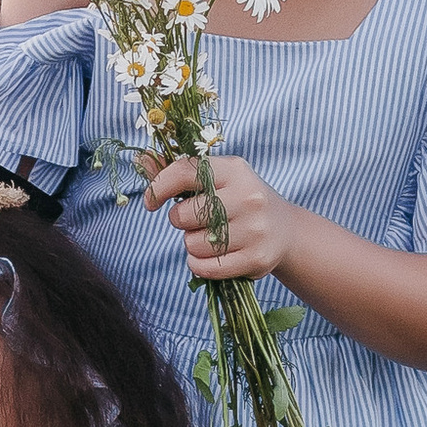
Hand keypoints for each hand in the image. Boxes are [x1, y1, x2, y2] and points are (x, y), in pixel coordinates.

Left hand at [144, 151, 307, 281]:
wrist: (285, 230)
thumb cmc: (239, 200)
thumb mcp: (217, 179)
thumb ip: (178, 172)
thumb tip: (140, 158)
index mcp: (234, 170)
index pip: (184, 172)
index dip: (159, 187)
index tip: (151, 201)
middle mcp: (248, 196)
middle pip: (183, 215)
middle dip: (180, 221)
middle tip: (198, 221)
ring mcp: (255, 229)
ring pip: (193, 244)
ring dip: (191, 245)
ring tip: (210, 237)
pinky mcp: (256, 258)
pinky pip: (206, 267)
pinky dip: (198, 265)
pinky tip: (209, 256)